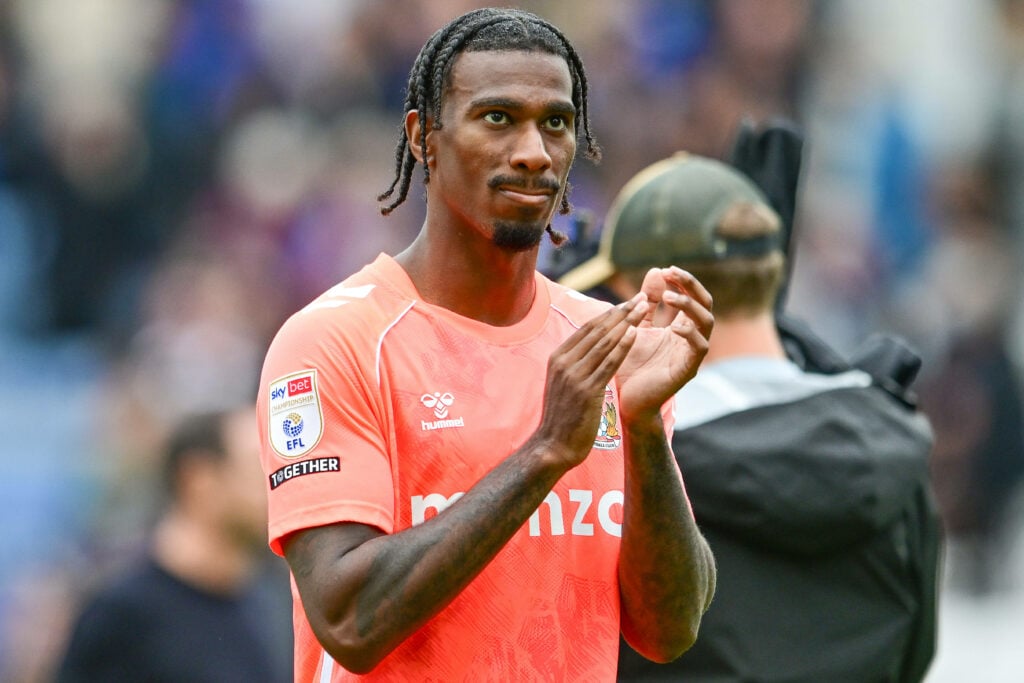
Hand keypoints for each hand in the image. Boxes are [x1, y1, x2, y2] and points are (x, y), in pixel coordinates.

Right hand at [534, 293, 649, 466]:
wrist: (553, 446)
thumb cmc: (563, 417)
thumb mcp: (564, 384)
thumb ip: (576, 364)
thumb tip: (592, 348)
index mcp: (558, 357)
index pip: (587, 328)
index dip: (610, 313)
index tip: (628, 303)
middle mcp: (563, 362)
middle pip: (597, 330)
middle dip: (622, 312)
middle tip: (641, 297)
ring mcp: (573, 375)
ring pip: (604, 343)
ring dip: (626, 323)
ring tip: (643, 309)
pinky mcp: (586, 390)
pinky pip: (608, 363)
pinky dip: (622, 346)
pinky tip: (635, 333)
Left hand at [616, 267, 713, 421]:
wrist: (626, 400)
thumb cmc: (631, 365)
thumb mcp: (636, 326)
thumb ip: (645, 302)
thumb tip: (656, 270)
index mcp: (680, 327)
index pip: (692, 296)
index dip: (682, 280)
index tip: (664, 270)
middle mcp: (690, 338)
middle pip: (705, 303)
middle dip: (691, 285)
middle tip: (672, 272)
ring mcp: (691, 353)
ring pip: (707, 322)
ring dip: (689, 305)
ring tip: (669, 296)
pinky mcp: (688, 370)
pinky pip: (700, 348)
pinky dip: (690, 333)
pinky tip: (675, 326)